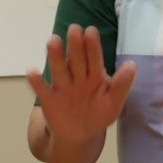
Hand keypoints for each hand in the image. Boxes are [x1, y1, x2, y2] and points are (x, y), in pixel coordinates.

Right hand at [27, 24, 136, 145]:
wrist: (80, 134)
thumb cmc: (98, 113)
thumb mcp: (114, 102)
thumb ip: (121, 85)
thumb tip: (132, 64)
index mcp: (94, 76)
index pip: (94, 59)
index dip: (92, 46)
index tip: (91, 31)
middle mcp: (77, 78)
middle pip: (76, 60)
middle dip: (75, 45)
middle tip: (74, 28)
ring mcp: (62, 88)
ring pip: (59, 70)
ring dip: (56, 56)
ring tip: (53, 40)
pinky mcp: (49, 100)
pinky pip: (42, 90)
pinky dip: (36, 81)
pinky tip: (31, 71)